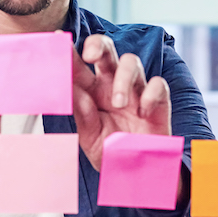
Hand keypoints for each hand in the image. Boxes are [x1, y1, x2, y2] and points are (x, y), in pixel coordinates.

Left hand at [72, 34, 171, 171]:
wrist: (136, 175)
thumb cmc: (111, 152)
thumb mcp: (90, 137)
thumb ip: (82, 115)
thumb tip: (72, 91)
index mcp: (92, 92)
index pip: (80, 66)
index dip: (70, 52)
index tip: (59, 41)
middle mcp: (112, 86)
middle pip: (107, 50)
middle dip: (98, 45)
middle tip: (90, 56)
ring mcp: (136, 91)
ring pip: (132, 62)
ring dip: (124, 78)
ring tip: (119, 103)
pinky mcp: (158, 101)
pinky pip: (158, 84)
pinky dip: (151, 94)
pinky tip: (143, 112)